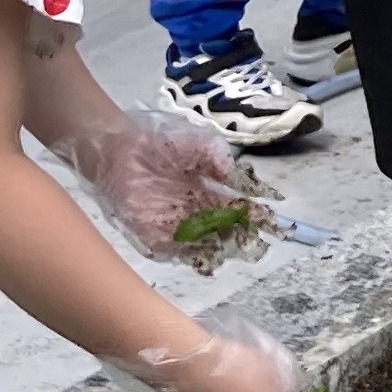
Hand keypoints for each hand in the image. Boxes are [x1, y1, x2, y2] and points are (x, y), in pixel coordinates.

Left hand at [58, 106, 245, 255]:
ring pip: (200, 244)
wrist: (119, 143)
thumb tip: (241, 178)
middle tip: (255, 241)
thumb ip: (220, 159)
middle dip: (240, 238)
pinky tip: (202, 250)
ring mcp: (171, 224)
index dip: (254, 215)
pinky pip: (170, 248)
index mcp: (207, 192)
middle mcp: (192, 212)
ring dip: (218, 248)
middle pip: (222, 232)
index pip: (236, 208)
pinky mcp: (148, 232)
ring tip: (232, 247)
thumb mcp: (199, 143)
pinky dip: (186, 252)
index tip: (272, 221)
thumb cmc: (159, 139)